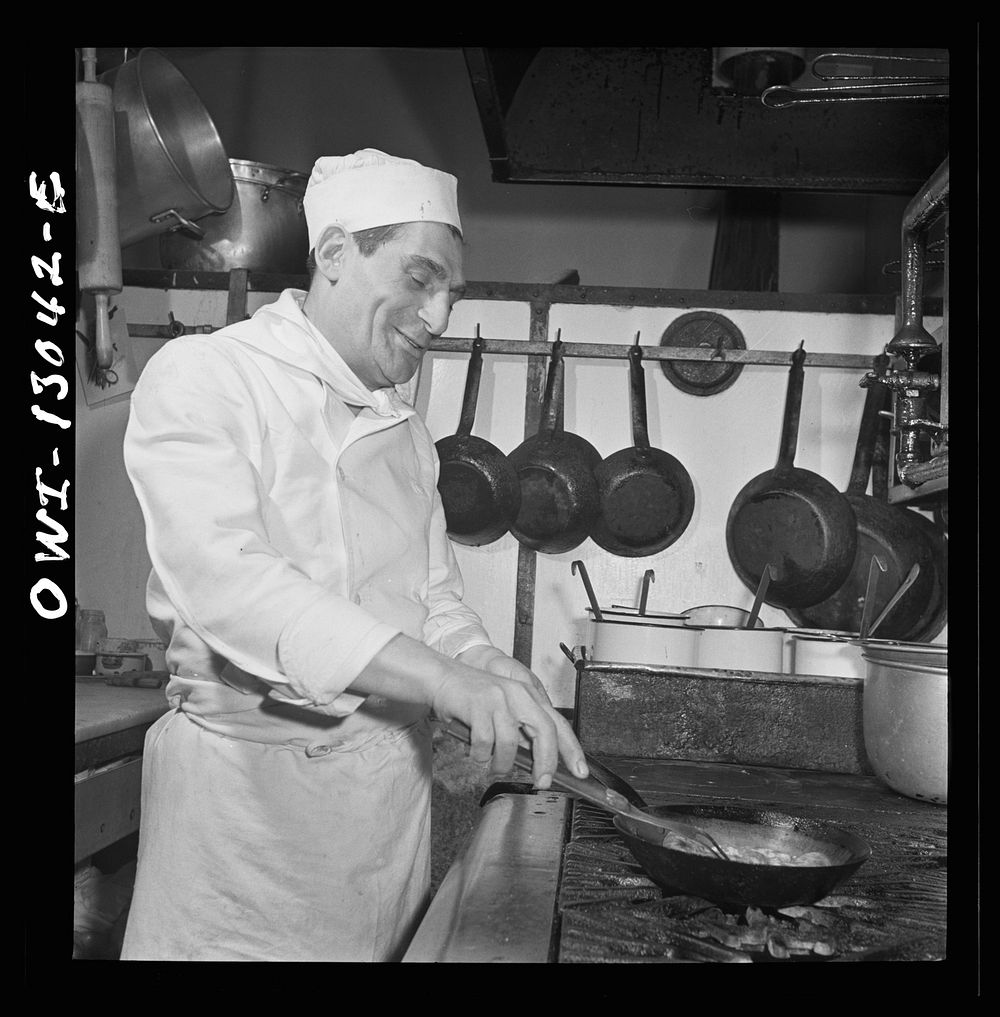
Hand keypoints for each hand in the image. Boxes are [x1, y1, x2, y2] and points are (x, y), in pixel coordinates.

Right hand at [438, 645, 586, 789]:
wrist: (441, 677)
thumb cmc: (471, 697)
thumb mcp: (503, 709)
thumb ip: (521, 731)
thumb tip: (538, 760)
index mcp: (528, 695)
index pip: (558, 724)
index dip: (572, 749)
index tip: (580, 771)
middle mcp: (518, 694)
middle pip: (544, 732)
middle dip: (546, 762)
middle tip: (541, 781)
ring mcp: (498, 698)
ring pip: (510, 743)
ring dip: (501, 763)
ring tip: (492, 765)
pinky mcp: (478, 704)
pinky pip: (484, 742)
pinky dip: (480, 754)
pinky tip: (475, 752)